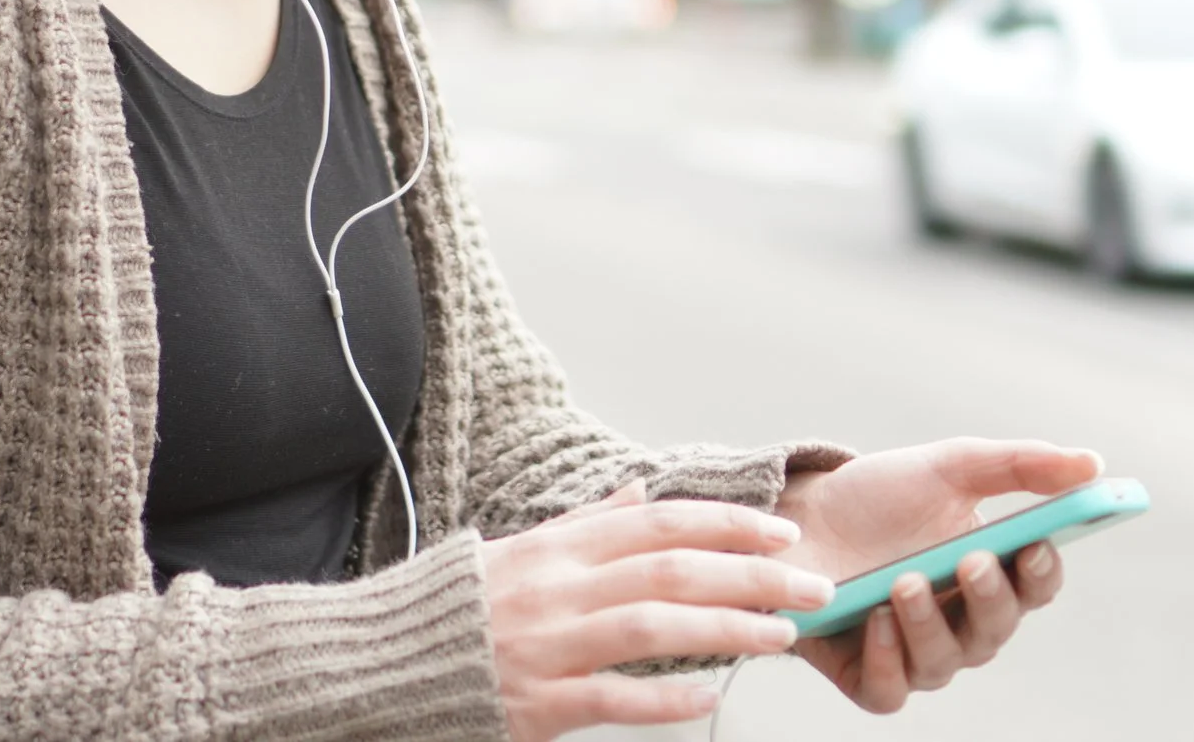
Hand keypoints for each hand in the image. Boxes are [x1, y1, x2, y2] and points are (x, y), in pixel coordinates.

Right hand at [478, 479, 837, 741]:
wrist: (382, 661)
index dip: (727, 523)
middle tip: (812, 586)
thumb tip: (641, 490)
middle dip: (751, 575)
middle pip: (670, 569)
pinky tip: (707, 694)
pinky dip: (663, 695)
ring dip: (725, 629)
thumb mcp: (520, 551)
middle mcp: (556, 588)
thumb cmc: (459, 607)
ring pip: (651, 626)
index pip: (659, 522)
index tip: (782, 533)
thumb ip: (586, 523)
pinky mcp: (535, 702)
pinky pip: (610, 696)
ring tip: (780, 637)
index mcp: (556, 546)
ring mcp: (546, 645)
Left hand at [773, 438, 1102, 712]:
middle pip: (995, 630)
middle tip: (973, 560)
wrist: (796, 513)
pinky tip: (875, 619)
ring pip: (943, 661)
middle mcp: (959, 621)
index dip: (1043, 572)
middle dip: (989, 597)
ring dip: (930, 623)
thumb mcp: (948, 466)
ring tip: (906, 581)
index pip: (1035, 586)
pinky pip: (890, 689)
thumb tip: (1093, 464)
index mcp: (991, 573)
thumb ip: (1020, 465)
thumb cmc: (879, 495)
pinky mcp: (865, 673)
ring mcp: (913, 652)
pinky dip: (887, 660)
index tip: (1037, 544)